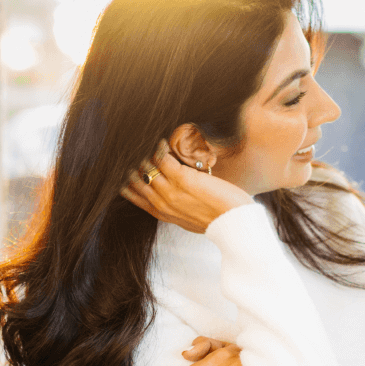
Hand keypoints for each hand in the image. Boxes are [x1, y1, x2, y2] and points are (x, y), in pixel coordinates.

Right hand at [121, 139, 252, 233]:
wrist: (233, 222)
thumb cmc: (217, 220)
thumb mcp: (188, 219)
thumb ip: (176, 209)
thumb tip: (174, 200)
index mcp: (161, 213)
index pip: (133, 194)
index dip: (131, 180)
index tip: (133, 168)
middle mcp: (161, 203)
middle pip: (135, 179)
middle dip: (136, 165)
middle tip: (140, 152)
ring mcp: (169, 191)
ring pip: (146, 167)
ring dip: (148, 154)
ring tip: (153, 145)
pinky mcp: (182, 179)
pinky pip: (161, 158)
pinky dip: (160, 148)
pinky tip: (163, 142)